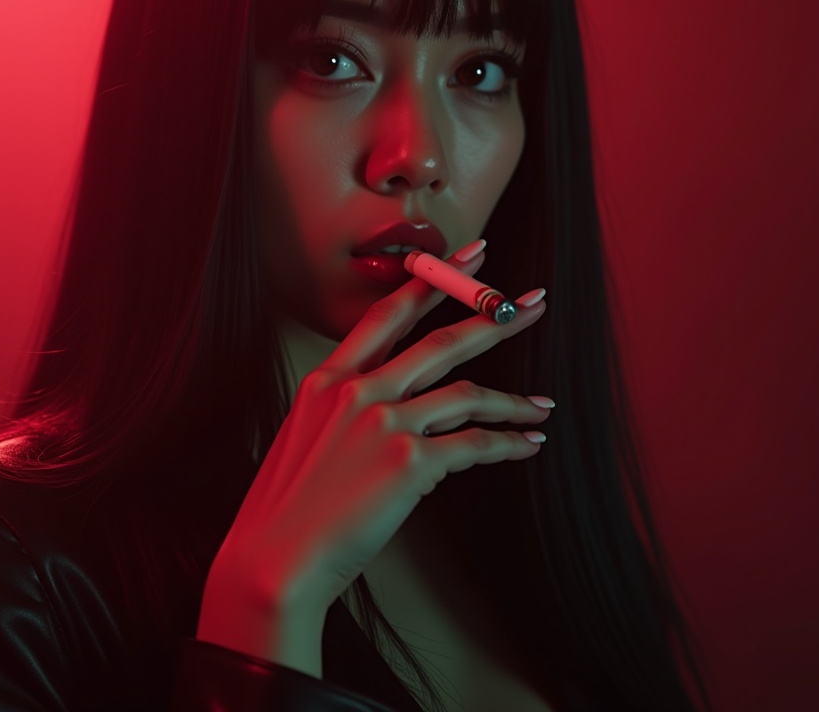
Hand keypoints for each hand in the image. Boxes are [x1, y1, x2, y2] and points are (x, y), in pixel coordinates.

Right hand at [212, 241, 549, 618]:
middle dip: (494, 317)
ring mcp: (384, 423)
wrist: (277, 560)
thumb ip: (351, 410)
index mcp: (328, 379)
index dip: (434, 282)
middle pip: (441, 342)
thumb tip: (407, 407)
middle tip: (533, 303)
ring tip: (541, 405)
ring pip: (468, 395)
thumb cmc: (291, 508)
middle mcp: (358, 391)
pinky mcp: (409, 462)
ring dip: (513, 400)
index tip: (469, 258)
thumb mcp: (309, 437)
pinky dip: (507, 444)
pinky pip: (475, 445)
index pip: (388, 314)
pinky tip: (526, 444)